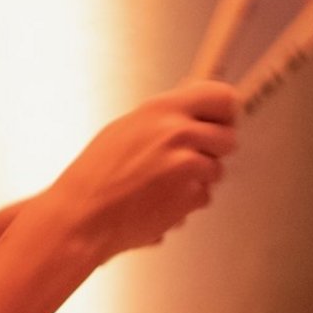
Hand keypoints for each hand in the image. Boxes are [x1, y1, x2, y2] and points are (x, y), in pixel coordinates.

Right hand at [46, 81, 238, 259]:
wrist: (83, 215)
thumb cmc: (96, 175)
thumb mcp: (127, 128)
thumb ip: (163, 119)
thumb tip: (191, 109)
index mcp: (162, 109)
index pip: (222, 97)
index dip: (226, 113)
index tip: (222, 122)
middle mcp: (178, 132)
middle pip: (228, 138)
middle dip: (215, 152)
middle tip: (191, 160)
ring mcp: (187, 165)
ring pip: (216, 171)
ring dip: (198, 180)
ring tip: (162, 185)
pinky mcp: (190, 196)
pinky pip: (204, 197)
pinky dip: (187, 203)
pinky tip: (159, 202)